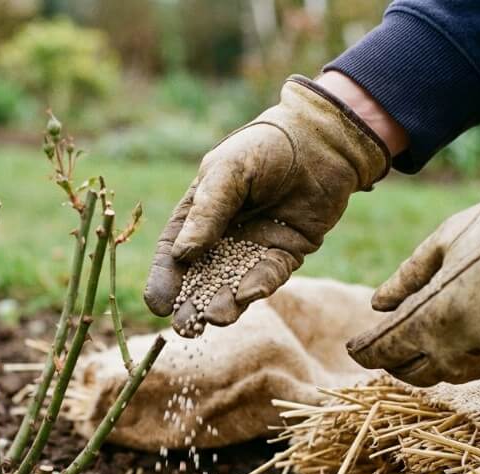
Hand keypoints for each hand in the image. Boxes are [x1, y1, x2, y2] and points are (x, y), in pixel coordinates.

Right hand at [143, 74, 391, 333]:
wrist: (321, 141)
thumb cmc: (265, 147)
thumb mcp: (227, 171)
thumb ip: (207, 211)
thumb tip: (183, 254)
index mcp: (198, 213)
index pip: (174, 252)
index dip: (165, 279)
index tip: (158, 304)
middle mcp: (223, 235)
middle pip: (202, 277)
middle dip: (192, 303)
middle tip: (185, 326)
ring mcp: (254, 246)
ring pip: (235, 283)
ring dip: (225, 303)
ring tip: (215, 319)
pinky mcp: (286, 253)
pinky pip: (270, 275)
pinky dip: (259, 286)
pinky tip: (247, 297)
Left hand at [347, 158, 479, 385]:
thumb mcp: (444, 241)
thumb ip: (407, 278)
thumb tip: (377, 304)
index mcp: (435, 314)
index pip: (387, 349)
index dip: (366, 351)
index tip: (354, 348)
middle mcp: (460, 344)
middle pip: (412, 371)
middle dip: (391, 363)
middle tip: (380, 351)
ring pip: (445, 376)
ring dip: (423, 367)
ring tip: (412, 352)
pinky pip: (476, 370)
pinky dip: (456, 364)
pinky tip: (451, 348)